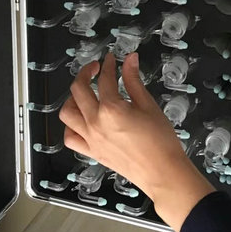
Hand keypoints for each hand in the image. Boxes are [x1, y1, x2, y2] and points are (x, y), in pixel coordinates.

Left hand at [59, 51, 213, 230]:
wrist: (162, 173)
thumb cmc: (161, 140)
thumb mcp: (148, 105)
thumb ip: (134, 80)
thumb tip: (130, 59)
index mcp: (111, 109)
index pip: (104, 78)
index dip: (108, 64)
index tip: (111, 58)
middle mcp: (95, 122)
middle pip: (78, 89)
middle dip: (85, 73)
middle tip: (95, 67)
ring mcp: (90, 139)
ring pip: (67, 112)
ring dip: (73, 98)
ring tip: (85, 92)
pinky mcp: (91, 152)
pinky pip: (70, 137)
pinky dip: (71, 125)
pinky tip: (82, 119)